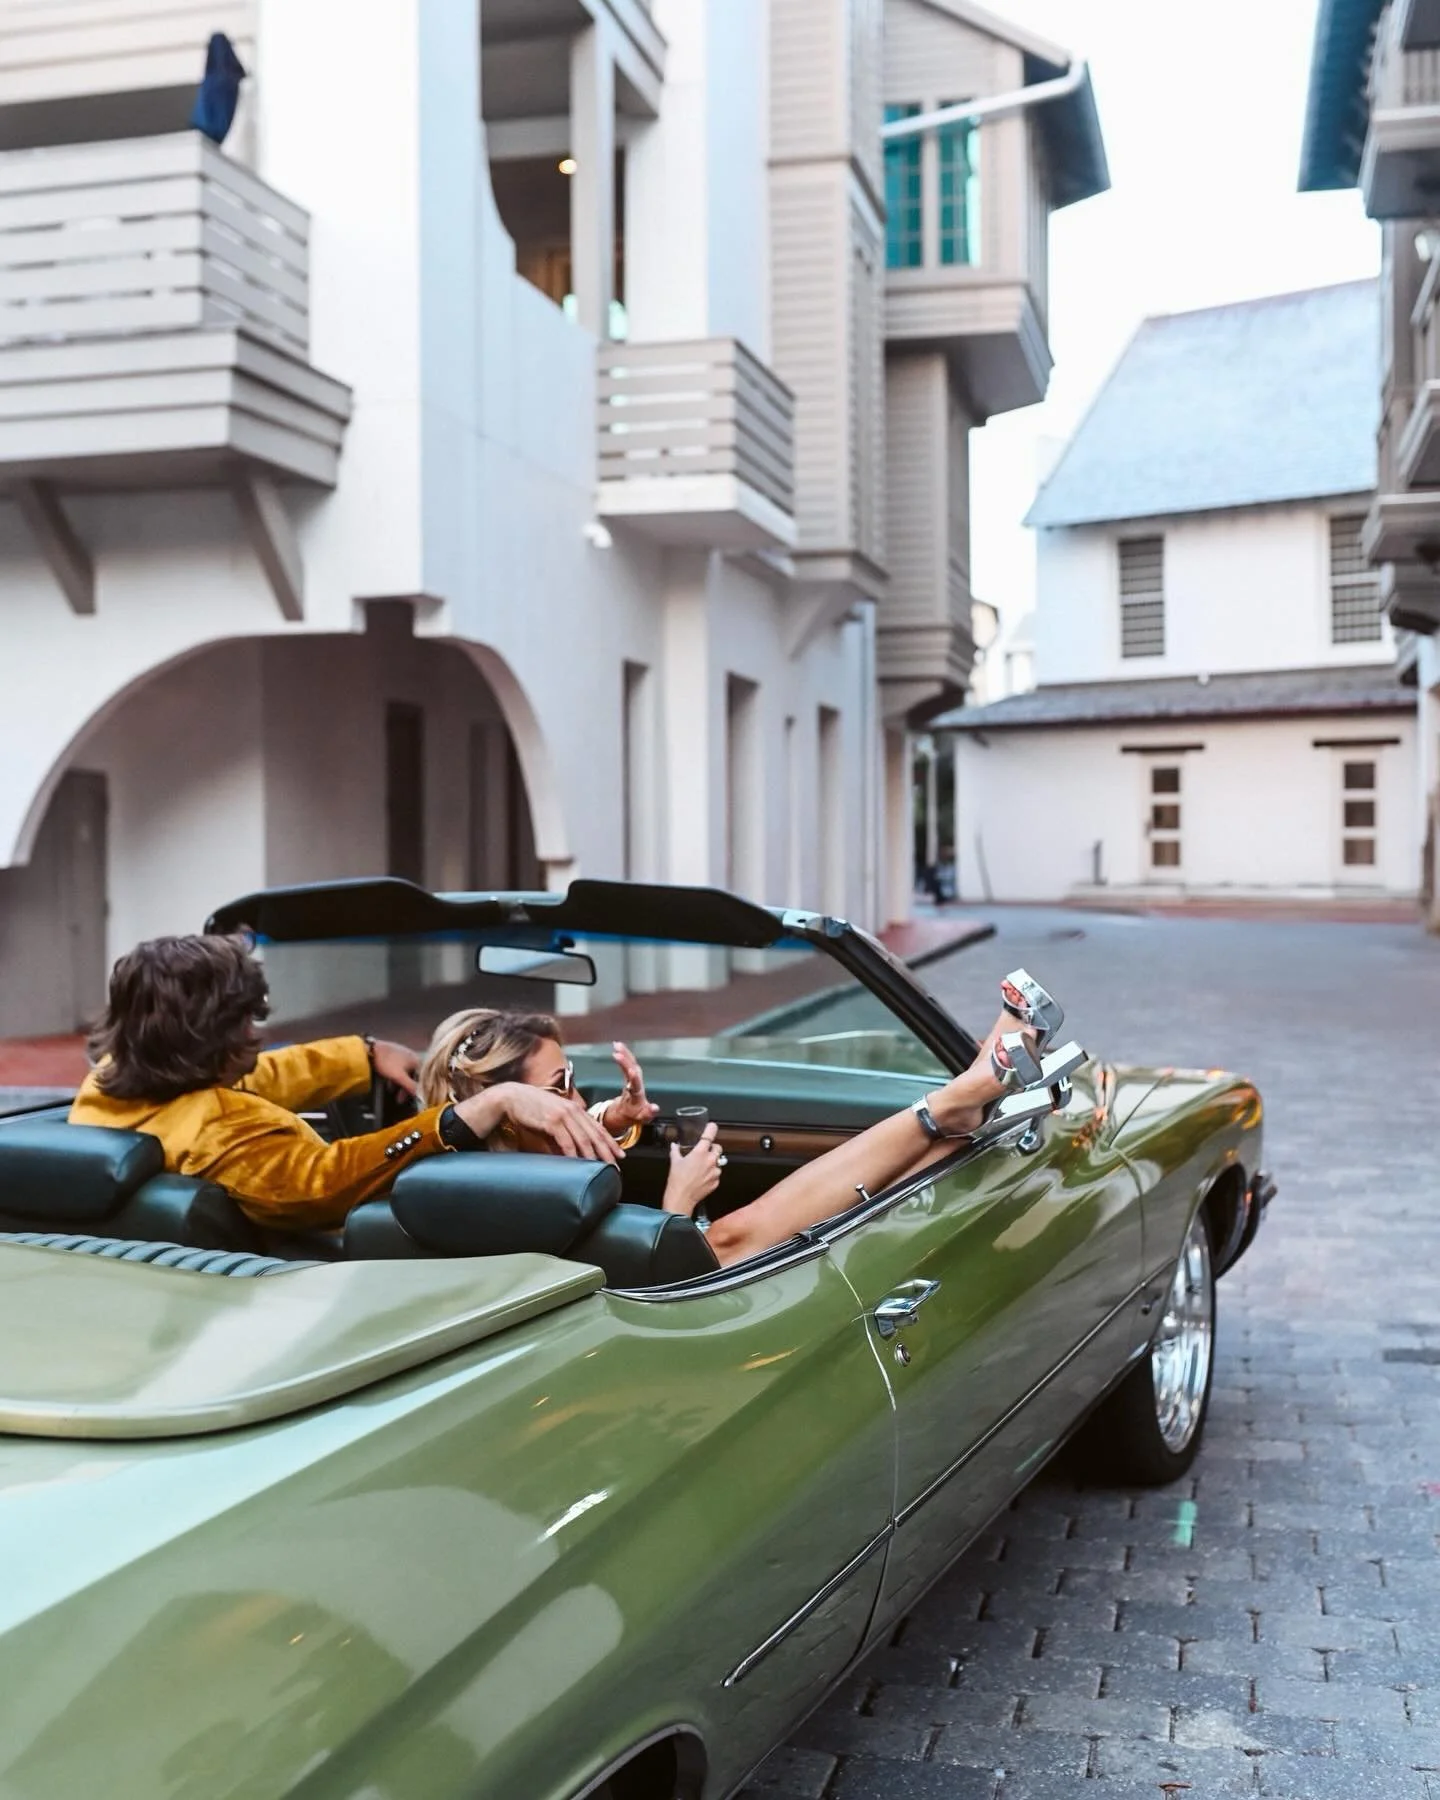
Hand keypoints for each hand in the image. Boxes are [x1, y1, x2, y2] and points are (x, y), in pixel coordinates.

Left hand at [371, 1039, 420, 1097]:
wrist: (370, 1049)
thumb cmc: (387, 1062)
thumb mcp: (399, 1076)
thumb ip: (410, 1086)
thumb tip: (420, 1095)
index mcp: (417, 1060)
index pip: (422, 1078)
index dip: (417, 1090)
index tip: (411, 1099)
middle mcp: (412, 1056)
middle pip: (412, 1076)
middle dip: (405, 1089)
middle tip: (399, 1100)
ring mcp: (404, 1054)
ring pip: (405, 1073)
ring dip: (399, 1084)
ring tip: (391, 1091)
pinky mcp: (394, 1054)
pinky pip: (398, 1068)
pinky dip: (394, 1077)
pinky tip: (388, 1082)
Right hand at [454, 1082, 621, 1162]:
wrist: (512, 1097)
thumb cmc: (532, 1108)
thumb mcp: (553, 1119)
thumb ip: (564, 1132)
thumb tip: (571, 1152)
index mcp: (576, 1110)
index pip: (598, 1128)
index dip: (611, 1143)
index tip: (620, 1156)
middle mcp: (573, 1111)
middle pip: (595, 1135)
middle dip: (607, 1153)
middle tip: (616, 1168)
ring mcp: (563, 1115)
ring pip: (584, 1139)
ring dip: (594, 1156)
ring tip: (601, 1169)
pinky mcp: (552, 1121)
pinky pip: (566, 1141)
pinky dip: (573, 1154)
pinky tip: (578, 1163)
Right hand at [602, 1041, 659, 1135]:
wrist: (634, 1110)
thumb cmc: (638, 1113)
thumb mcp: (643, 1116)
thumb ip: (648, 1113)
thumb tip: (655, 1108)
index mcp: (638, 1093)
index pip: (636, 1085)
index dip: (634, 1078)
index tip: (631, 1071)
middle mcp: (637, 1082)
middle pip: (632, 1070)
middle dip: (625, 1062)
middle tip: (617, 1053)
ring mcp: (634, 1077)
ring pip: (630, 1063)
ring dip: (624, 1054)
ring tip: (617, 1045)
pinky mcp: (630, 1073)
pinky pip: (627, 1061)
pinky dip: (623, 1053)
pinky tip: (617, 1045)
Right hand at [662, 1121, 723, 1216]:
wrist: (681, 1198)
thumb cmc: (677, 1180)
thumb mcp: (674, 1162)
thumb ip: (675, 1150)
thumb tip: (675, 1145)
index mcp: (700, 1152)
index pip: (710, 1134)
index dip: (711, 1128)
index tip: (711, 1126)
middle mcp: (710, 1160)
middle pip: (718, 1148)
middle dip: (712, 1148)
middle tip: (703, 1152)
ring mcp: (715, 1171)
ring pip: (718, 1162)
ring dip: (712, 1162)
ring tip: (701, 1168)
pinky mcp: (716, 1181)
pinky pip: (717, 1174)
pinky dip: (711, 1174)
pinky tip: (702, 1177)